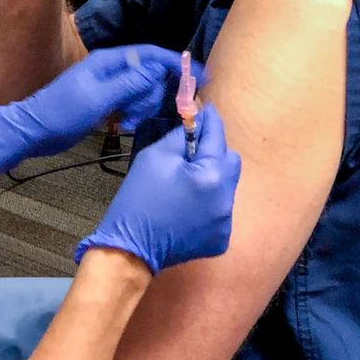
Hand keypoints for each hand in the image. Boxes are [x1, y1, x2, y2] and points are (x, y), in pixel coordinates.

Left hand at [0, 44, 203, 172]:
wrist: (33, 132)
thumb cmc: (59, 113)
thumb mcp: (98, 98)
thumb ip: (129, 82)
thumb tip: (157, 69)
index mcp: (109, 61)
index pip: (151, 54)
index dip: (176, 62)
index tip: (199, 74)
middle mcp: (112, 69)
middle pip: (151, 75)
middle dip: (152, 95)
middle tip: (139, 113)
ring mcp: (109, 86)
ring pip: (143, 91)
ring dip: (142, 107)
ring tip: (126, 122)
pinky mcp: (106, 101)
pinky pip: (131, 103)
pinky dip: (133, 114)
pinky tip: (122, 125)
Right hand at [75, 104, 238, 274]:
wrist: (130, 250)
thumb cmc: (139, 199)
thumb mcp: (156, 156)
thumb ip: (182, 136)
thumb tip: (197, 120)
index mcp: (212, 175)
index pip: (217, 136)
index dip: (209, 121)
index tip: (204, 109)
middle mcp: (226, 199)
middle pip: (230, 161)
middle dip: (213, 151)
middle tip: (190, 150)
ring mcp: (226, 222)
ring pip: (226, 185)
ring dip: (211, 177)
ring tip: (186, 182)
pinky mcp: (220, 238)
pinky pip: (221, 209)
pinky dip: (209, 202)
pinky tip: (187, 206)